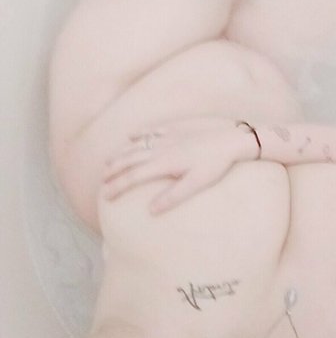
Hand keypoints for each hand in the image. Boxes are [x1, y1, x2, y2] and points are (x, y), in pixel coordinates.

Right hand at [102, 117, 250, 214]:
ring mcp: (168, 135)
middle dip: (113, 170)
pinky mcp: (176, 127)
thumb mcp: (197, 184)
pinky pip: (152, 129)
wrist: (232, 137)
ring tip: (109, 161)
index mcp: (164, 163)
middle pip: (130, 159)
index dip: (118, 186)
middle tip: (102, 181)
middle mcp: (161, 148)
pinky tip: (131, 136)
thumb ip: (173, 196)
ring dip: (121, 153)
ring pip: (137, 144)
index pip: (133, 177)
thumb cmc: (217, 163)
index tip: (105, 196)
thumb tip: (151, 210)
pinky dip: (139, 134)